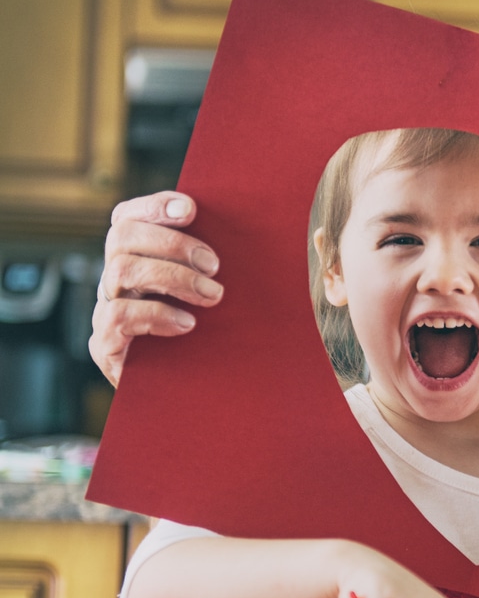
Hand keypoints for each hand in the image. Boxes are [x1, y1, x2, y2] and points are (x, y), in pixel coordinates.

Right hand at [89, 192, 222, 385]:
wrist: (191, 392)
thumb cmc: (210, 334)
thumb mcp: (211, 292)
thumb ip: (214, 263)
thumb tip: (254, 225)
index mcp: (137, 259)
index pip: (127, 217)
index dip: (154, 205)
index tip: (191, 209)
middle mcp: (116, 279)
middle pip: (122, 237)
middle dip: (172, 243)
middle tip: (214, 265)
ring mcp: (106, 309)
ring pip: (121, 270)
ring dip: (173, 278)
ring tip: (212, 295)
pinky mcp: (105, 344)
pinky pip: (118, 316)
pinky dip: (157, 315)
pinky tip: (188, 324)